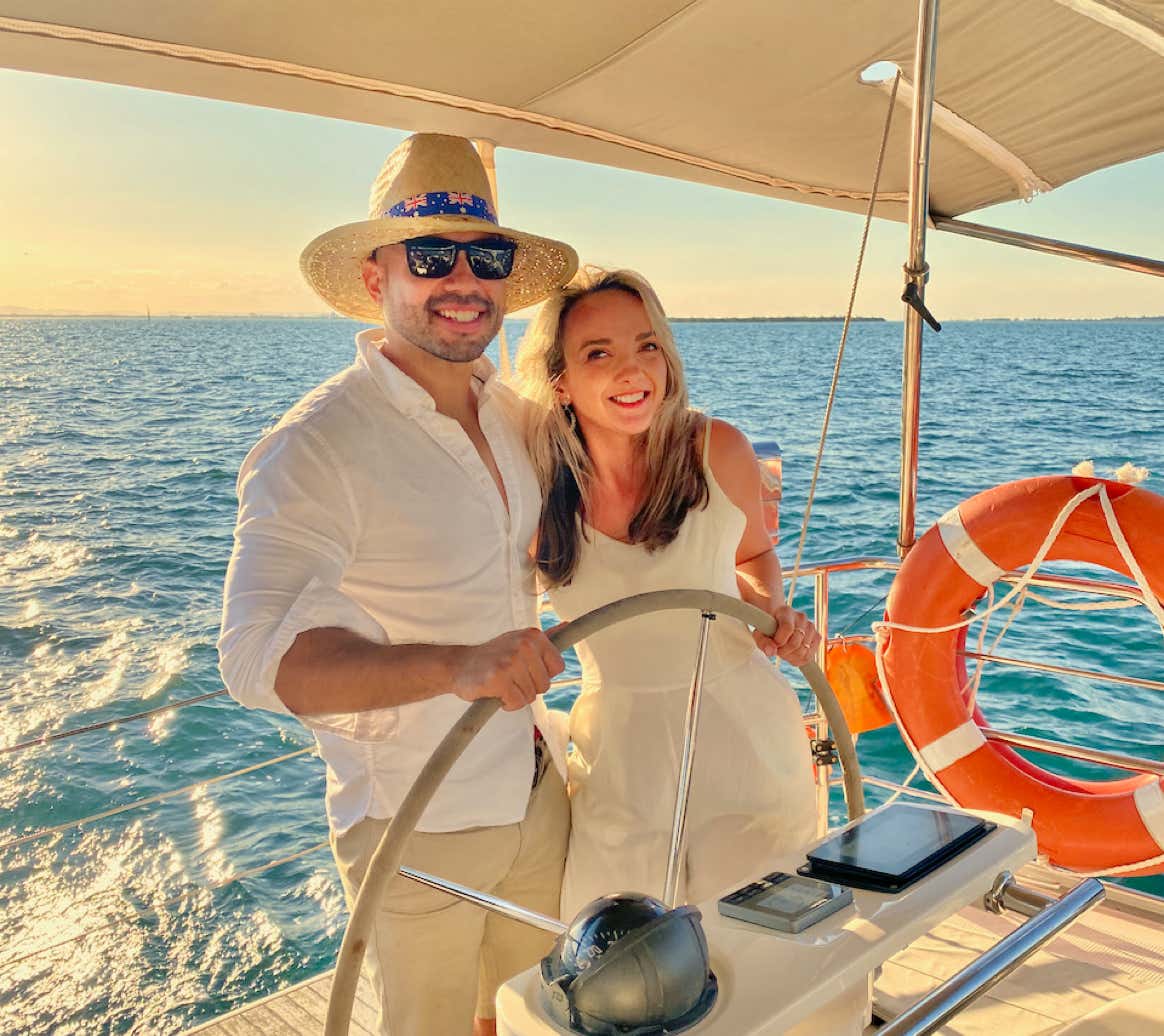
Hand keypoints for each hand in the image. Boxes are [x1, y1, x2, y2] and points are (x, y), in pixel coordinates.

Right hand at [450, 628, 564, 710]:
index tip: (526, 670)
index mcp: (533, 636)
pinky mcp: (498, 679)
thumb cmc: (494, 656)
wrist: (459, 665)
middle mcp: (524, 645)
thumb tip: (567, 625)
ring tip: (502, 684)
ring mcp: (511, 662)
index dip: (542, 674)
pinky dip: (507, 703)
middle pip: (544, 685)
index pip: (558, 667)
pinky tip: (496, 692)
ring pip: (531, 696)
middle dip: (528, 687)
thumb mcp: (519, 640)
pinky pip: (516, 703)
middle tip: (509, 677)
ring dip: (516, 696)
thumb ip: (545, 636)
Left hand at [753, 604, 820, 667]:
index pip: (787, 628)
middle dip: (784, 652)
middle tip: (777, 650)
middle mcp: (801, 618)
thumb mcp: (760, 633)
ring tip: (784, 651)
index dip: (779, 641)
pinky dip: (800, 659)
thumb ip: (763, 642)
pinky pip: (810, 656)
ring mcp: (811, 627)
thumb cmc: (769, 627)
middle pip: (795, 643)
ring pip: (803, 652)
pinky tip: (792, 654)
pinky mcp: (817, 636)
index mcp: (786, 612)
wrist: (778, 620)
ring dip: (791, 656)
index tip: (773, 644)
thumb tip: (771, 652)